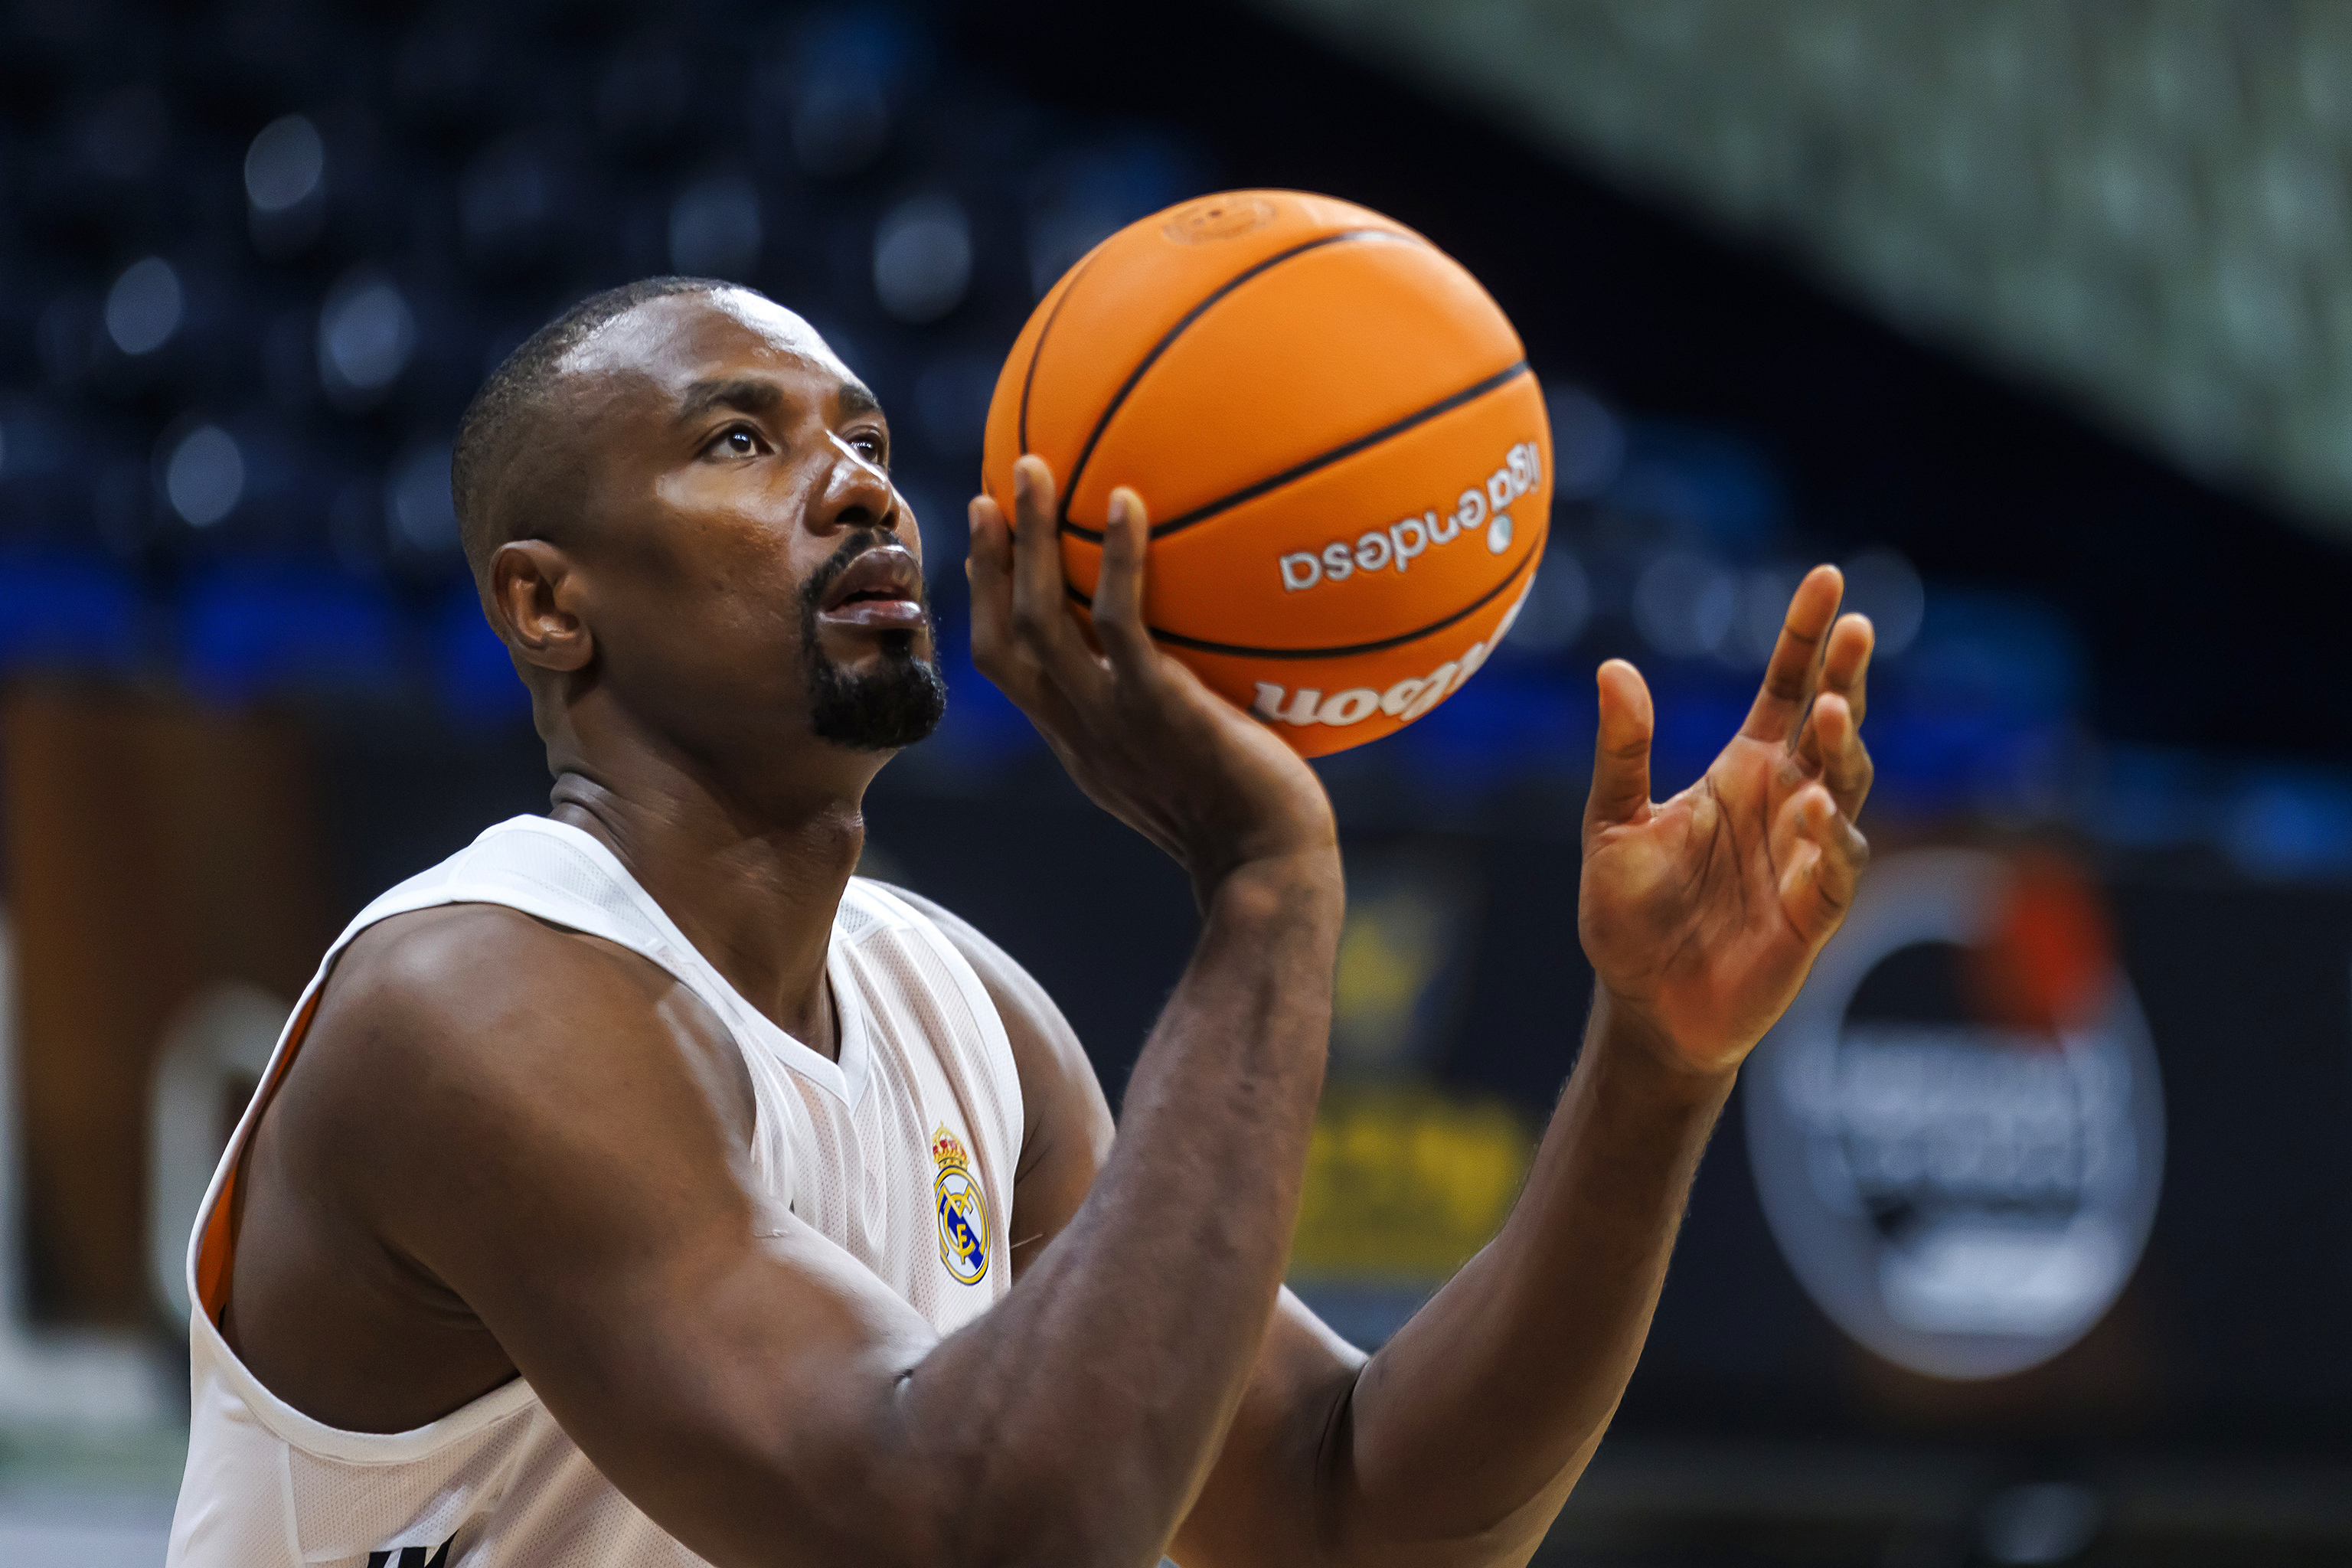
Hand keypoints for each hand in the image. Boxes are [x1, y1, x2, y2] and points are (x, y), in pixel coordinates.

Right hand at [968, 456, 1338, 900]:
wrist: (1267, 872)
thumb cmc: (1249, 824)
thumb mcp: (1190, 767)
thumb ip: (1172, 717)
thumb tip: (1203, 668)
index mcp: (1078, 742)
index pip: (1006, 669)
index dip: (986, 605)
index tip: (986, 548)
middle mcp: (1078, 729)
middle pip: (1003, 635)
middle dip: (991, 560)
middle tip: (997, 488)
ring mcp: (1110, 718)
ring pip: (1038, 618)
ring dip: (1028, 538)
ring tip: (1033, 467)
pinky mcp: (1155, 706)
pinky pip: (1120, 621)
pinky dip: (1116, 558)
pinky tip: (1127, 502)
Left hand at [1577, 565, 1873, 1076]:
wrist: (1644, 1006)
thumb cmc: (1630, 915)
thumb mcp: (1611, 823)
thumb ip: (1622, 752)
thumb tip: (1614, 668)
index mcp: (1742, 771)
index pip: (1785, 688)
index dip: (1807, 635)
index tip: (1828, 578)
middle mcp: (1785, 801)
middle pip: (1830, 724)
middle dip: (1846, 675)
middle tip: (1857, 626)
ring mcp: (1807, 853)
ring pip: (1846, 786)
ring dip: (1843, 748)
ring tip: (1833, 711)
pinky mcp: (1815, 912)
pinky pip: (1838, 867)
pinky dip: (1835, 838)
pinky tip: (1817, 810)